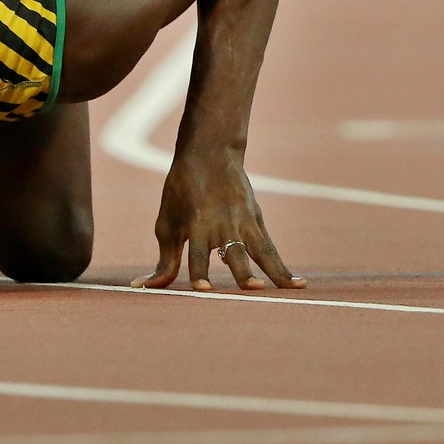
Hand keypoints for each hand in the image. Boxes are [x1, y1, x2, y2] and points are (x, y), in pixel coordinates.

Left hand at [131, 153, 305, 291]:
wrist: (209, 153)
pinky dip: (283, 267)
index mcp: (196, 223)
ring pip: (261, 251)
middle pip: (234, 252)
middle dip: (242, 271)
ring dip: (274, 271)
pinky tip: (298, 284)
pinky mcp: (257, 221)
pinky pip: (271, 249)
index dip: (199, 272)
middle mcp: (223, 224)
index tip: (203, 290)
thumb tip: (145, 287)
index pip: (198, 253)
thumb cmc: (181, 192)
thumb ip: (164, 259)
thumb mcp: (167, 223)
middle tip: (253, 289)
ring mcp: (244, 222)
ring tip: (288, 289)